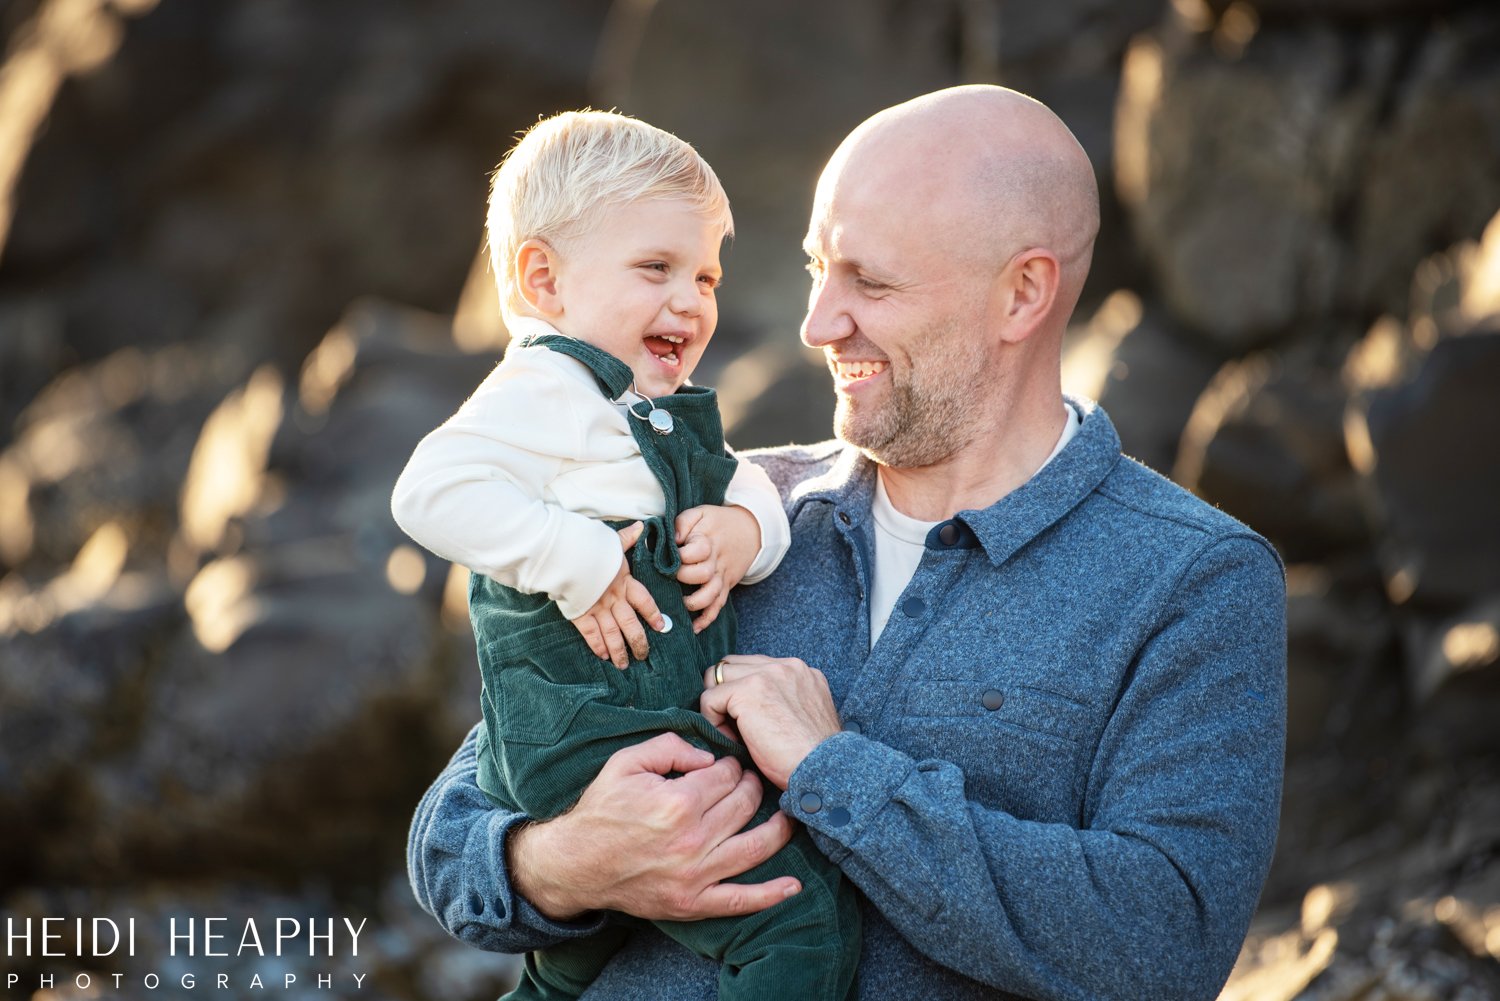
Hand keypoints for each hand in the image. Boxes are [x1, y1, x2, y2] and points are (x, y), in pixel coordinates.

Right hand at [508, 733, 801, 921]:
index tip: (728, 765)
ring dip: (778, 828)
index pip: (726, 775)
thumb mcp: (626, 762)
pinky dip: (770, 895)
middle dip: (752, 787)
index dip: (731, 765)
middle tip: (749, 782)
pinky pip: (740, 901)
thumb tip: (710, 756)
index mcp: (677, 802)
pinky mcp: (692, 903)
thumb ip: (670, 746)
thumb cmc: (602, 809)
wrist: (575, 864)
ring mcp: (694, 875)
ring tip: (787, 814)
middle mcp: (691, 840)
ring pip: (754, 847)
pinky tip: (793, 885)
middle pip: (744, 805)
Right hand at [569, 522, 662, 668]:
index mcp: (623, 581)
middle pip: (631, 624)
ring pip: (612, 634)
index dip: (653, 614)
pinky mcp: (580, 614)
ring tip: (625, 664)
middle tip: (644, 655)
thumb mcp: (610, 541)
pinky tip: (603, 656)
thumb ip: (626, 539)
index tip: (661, 626)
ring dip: (620, 650)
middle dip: (639, 641)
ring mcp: (597, 608)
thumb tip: (641, 526)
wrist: (564, 554)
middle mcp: (613, 598)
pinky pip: (591, 634)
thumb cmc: (587, 546)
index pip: (644, 600)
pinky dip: (598, 646)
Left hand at [675, 505, 760, 632]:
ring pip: (712, 595)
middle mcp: (716, 561)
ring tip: (681, 603)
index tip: (670, 555)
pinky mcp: (726, 586)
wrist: (752, 530)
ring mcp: (722, 576)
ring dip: (695, 602)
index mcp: (707, 541)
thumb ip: (683, 522)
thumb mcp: (701, 513)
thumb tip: (672, 539)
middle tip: (671, 576)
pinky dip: (707, 619)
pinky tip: (695, 627)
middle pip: (701, 575)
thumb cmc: (719, 522)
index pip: (693, 552)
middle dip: (683, 578)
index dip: (679, 556)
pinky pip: (718, 606)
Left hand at [700, 655, 842, 789]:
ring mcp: (767, 674)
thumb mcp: (803, 717)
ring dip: (718, 704)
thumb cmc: (813, 756)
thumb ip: (781, 701)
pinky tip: (728, 739)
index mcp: (800, 671)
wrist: (823, 769)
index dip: (742, 691)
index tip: (747, 721)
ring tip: (730, 732)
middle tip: (733, 726)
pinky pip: (709, 698)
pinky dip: (711, 720)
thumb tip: (746, 710)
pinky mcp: (749, 691)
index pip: (754, 666)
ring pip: (717, 677)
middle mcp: (786, 665)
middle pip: (732, 666)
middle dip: (725, 693)